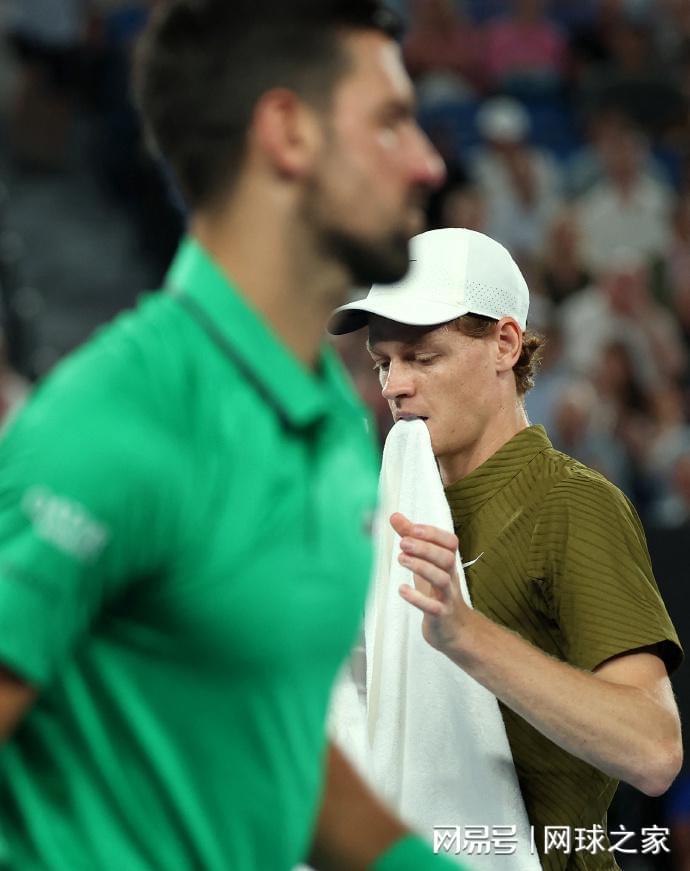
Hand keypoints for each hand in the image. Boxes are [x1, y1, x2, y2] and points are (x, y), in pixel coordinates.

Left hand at [390, 512, 470, 653]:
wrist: (453, 629)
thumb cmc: (436, 591)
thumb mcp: (424, 563)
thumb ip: (410, 538)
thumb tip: (394, 515)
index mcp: (448, 562)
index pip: (450, 542)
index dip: (433, 533)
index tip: (413, 529)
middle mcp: (450, 577)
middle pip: (446, 558)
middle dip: (425, 548)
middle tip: (403, 543)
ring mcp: (447, 597)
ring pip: (441, 579)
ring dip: (421, 567)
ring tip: (401, 559)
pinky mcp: (441, 616)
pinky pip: (433, 607)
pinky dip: (418, 598)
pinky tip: (402, 590)